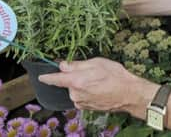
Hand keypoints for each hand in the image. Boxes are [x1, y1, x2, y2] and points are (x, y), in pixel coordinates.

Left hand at [38, 57, 154, 113]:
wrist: (129, 94)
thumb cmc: (116, 76)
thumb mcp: (97, 63)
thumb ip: (77, 64)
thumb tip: (63, 65)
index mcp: (76, 81)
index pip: (56, 79)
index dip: (47, 77)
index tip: (41, 77)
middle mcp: (75, 94)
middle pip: (68, 82)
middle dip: (75, 76)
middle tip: (91, 71)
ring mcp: (81, 102)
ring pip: (76, 89)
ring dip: (82, 84)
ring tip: (99, 80)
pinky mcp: (86, 108)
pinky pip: (81, 97)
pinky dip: (87, 91)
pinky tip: (99, 88)